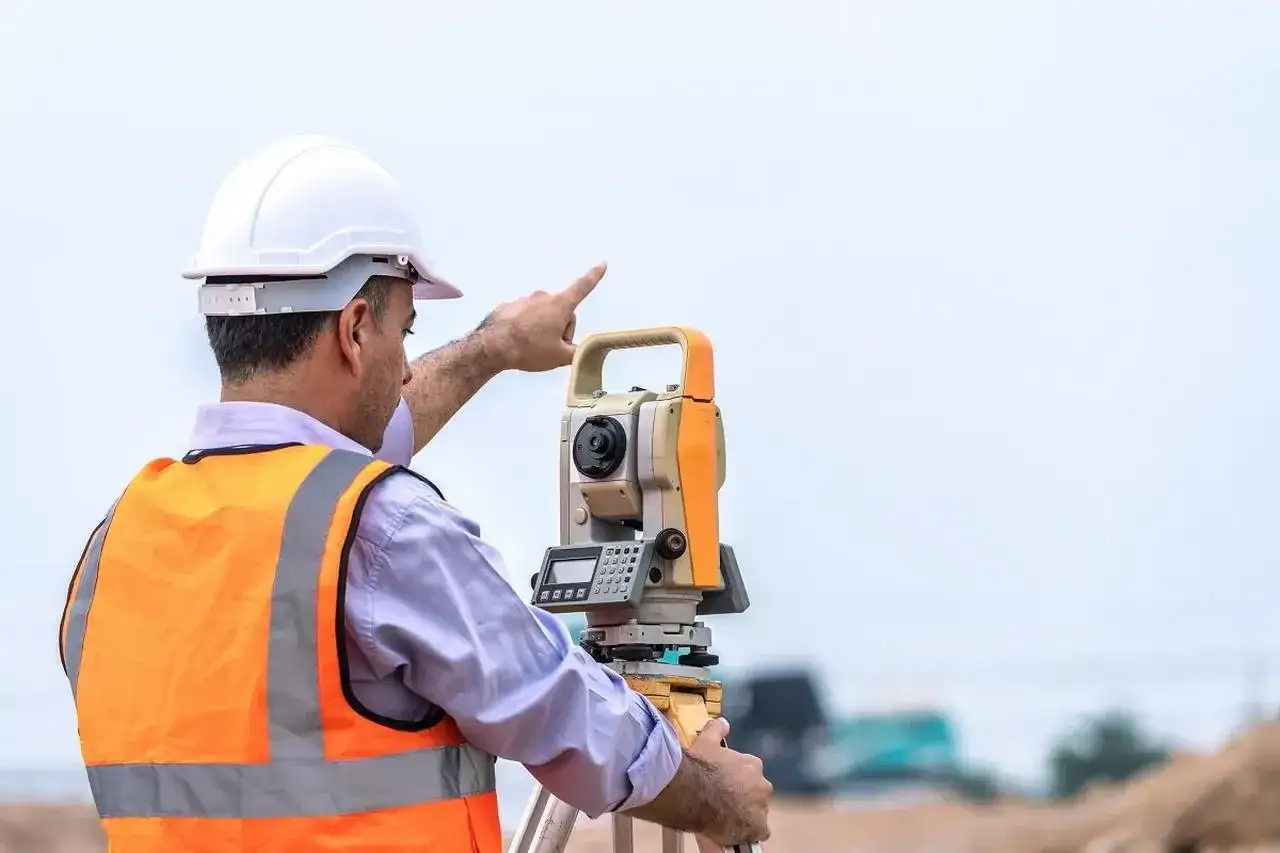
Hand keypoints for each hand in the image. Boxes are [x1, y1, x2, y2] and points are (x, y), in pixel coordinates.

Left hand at [477, 262, 605, 372]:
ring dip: (542, 327)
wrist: (492, 347)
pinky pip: (525, 316)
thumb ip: (578, 352)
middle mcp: (542, 297)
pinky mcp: (509, 306)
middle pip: (561, 311)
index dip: (594, 276)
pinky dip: (525, 327)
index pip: (582, 287)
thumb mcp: (560, 357)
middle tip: (550, 347)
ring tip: (531, 346)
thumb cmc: (529, 349)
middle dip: (560, 327)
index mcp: (559, 305)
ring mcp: (524, 300)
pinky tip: (518, 341)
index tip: (602, 264)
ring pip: (542, 314)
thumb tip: (584, 350)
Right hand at [690, 718, 771, 846]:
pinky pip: (757, 832)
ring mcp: (761, 807)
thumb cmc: (700, 767)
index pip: (750, 772)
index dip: (737, 779)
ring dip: (745, 814)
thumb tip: (722, 722)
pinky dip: (748, 833)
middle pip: (756, 793)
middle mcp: (762, 785)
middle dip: (744, 797)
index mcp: (752, 765)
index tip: (724, 783)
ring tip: (725, 818)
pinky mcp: (757, 827)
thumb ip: (716, 730)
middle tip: (724, 801)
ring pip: (756, 812)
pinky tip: (734, 832)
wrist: (695, 792)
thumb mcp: (706, 741)